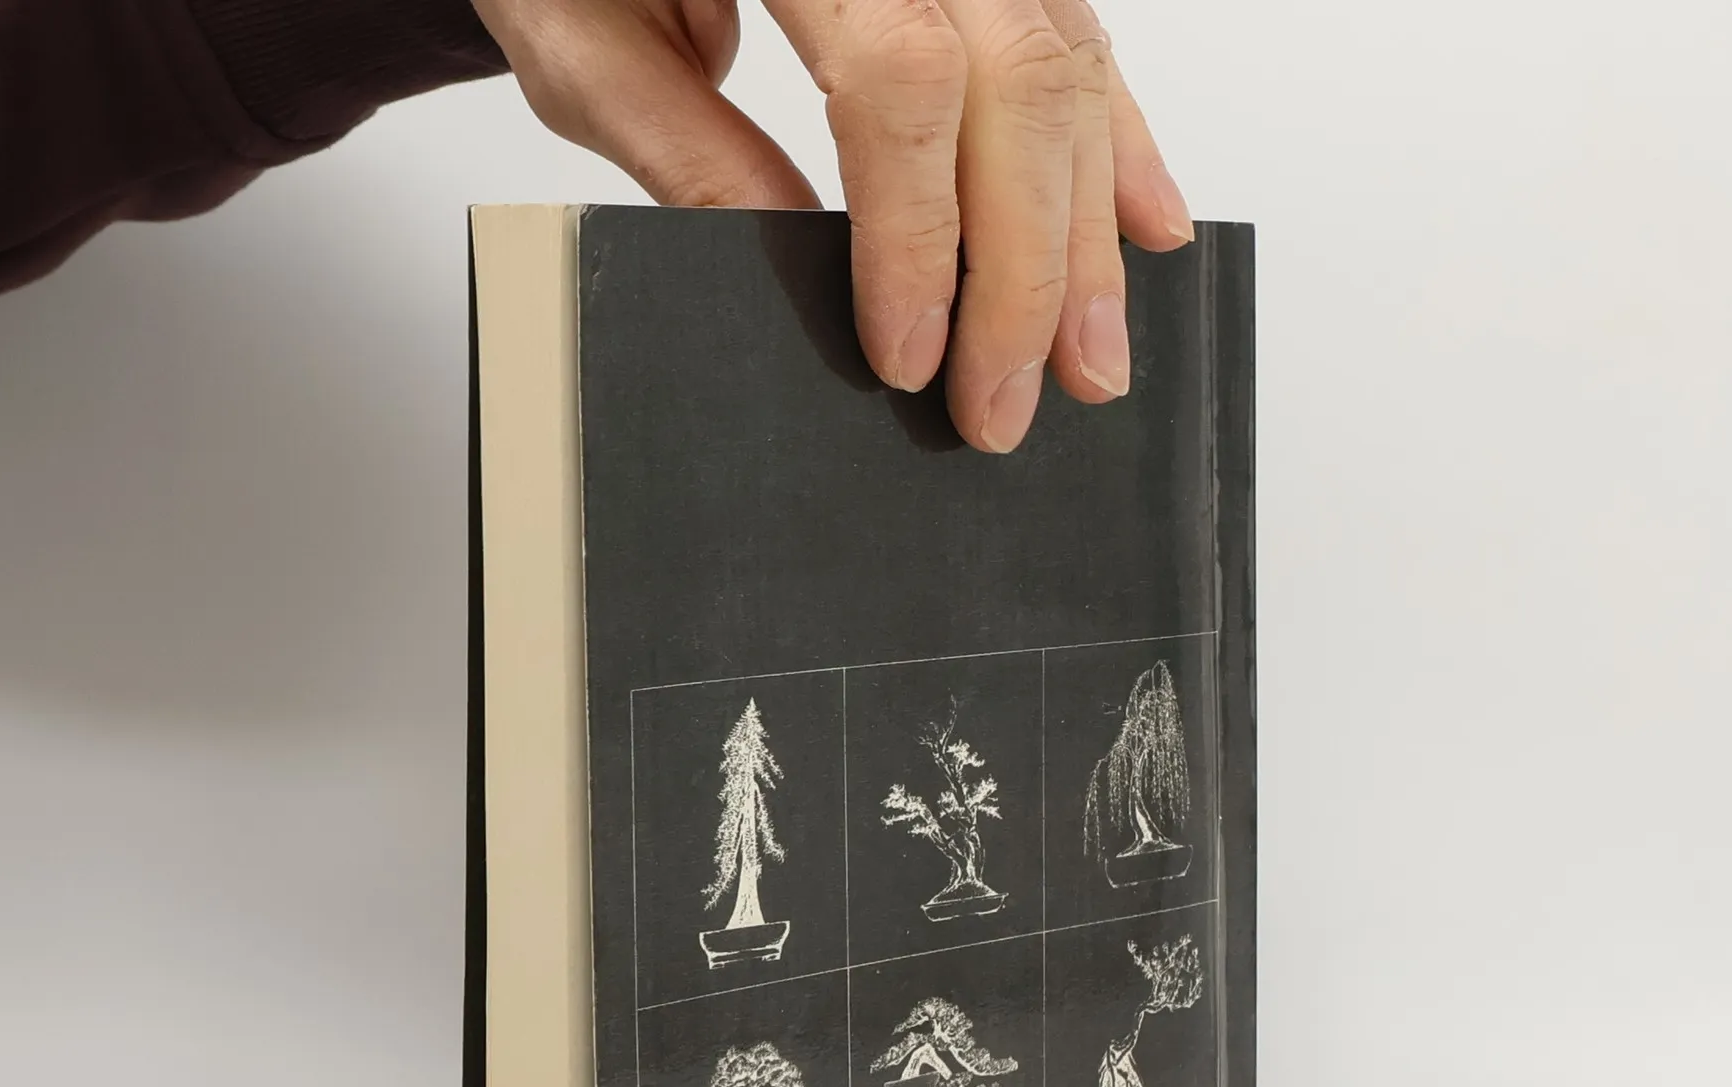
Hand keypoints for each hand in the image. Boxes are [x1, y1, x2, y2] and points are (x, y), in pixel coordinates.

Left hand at [469, 0, 1190, 452]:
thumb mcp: (587, 45)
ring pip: (1066, 65)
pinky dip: (1118, 139)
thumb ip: (691, 152)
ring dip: (1088, 229)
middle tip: (1005, 403)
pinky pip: (1076, 32)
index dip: (919, 236)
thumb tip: (802, 274)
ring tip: (1088, 358)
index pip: (900, 80)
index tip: (909, 357)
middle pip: (1016, 80)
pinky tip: (1144, 224)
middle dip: (1025, 268)